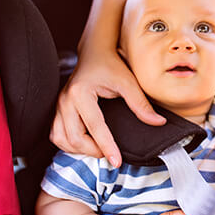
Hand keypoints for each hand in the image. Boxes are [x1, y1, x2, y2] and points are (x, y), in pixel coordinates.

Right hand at [51, 48, 165, 166]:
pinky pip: (56, 134)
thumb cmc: (110, 65)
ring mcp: (59, 105)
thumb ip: (141, 104)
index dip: (106, 146)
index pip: (94, 127)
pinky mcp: (58, 110)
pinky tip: (85, 144)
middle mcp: (65, 100)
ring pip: (60, 139)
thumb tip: (158, 122)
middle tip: (111, 155)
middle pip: (73, 138)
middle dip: (92, 151)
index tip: (117, 161)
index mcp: (81, 93)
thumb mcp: (128, 82)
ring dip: (78, 150)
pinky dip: (69, 143)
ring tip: (99, 150)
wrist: (95, 53)